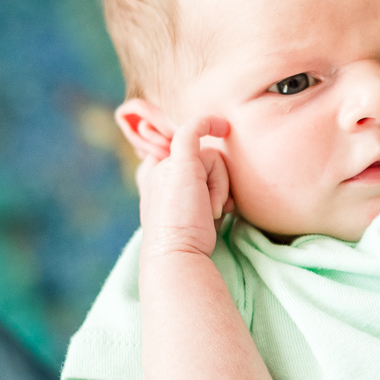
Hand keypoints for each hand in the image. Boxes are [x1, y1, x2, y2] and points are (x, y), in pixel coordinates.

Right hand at [139, 116, 232, 257]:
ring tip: (210, 210)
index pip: (181, 158)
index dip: (201, 171)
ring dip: (220, 186)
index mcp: (154, 178)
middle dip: (217, 185)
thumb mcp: (195, 209)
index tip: (205, 199)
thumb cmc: (191, 240)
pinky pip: (194, 130)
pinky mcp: (180, 163)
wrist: (177, 255)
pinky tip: (223, 126)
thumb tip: (225, 187)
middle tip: (212, 212)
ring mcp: (166, 164)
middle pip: (203, 158)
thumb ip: (202, 190)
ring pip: (212, 157)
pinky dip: (208, 124)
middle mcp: (157, 168)